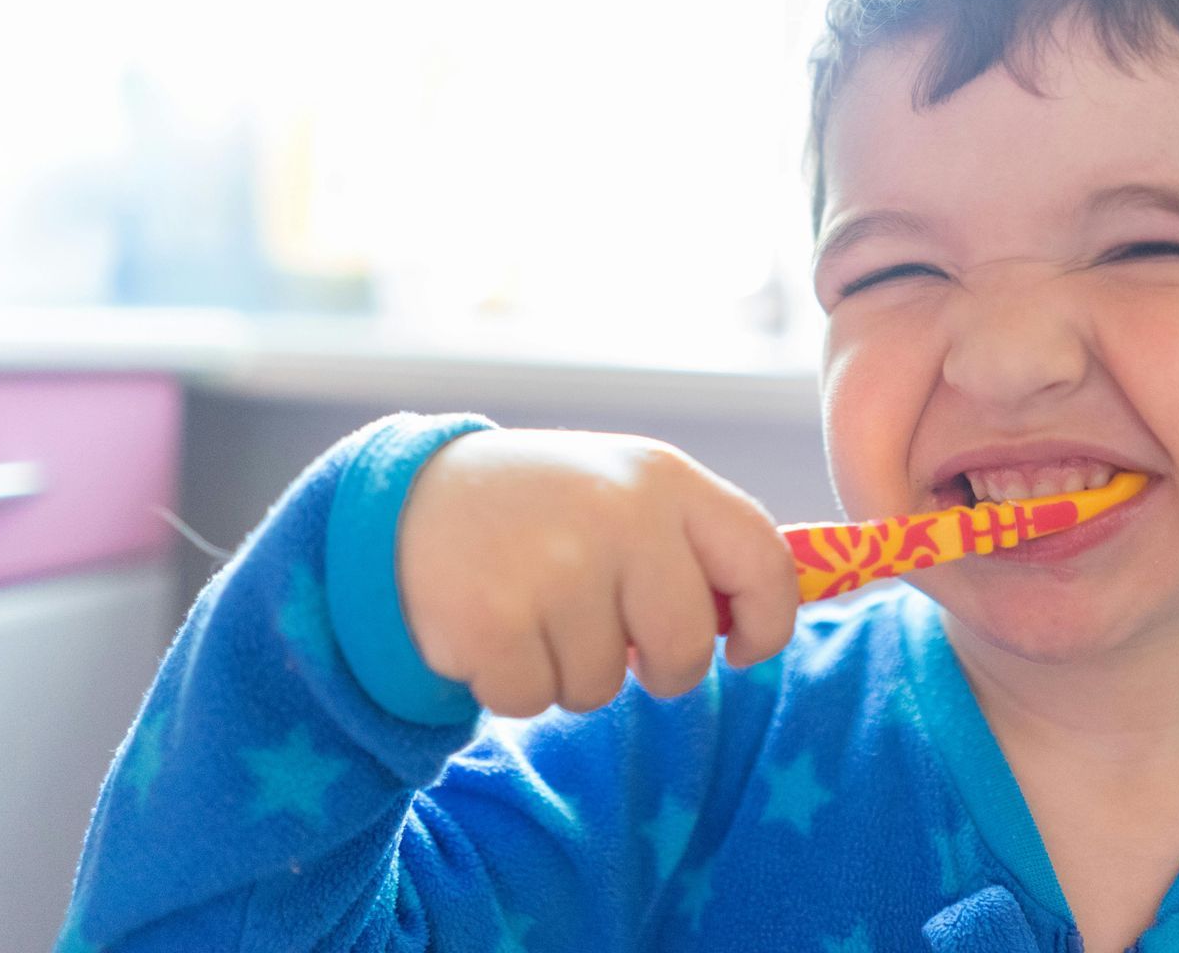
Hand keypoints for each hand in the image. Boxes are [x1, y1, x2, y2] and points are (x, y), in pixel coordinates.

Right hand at [395, 429, 797, 717]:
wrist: (409, 501)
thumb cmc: (544, 512)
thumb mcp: (627, 495)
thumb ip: (698, 546)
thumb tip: (768, 619)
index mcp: (665, 479)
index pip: (763, 561)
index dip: (768, 622)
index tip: (742, 649)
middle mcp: (619, 514)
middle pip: (684, 650)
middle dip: (656, 669)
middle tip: (608, 635)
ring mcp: (554, 565)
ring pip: (602, 686)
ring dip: (568, 671)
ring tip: (531, 609)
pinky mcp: (491, 619)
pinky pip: (532, 700)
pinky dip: (511, 684)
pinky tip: (489, 628)